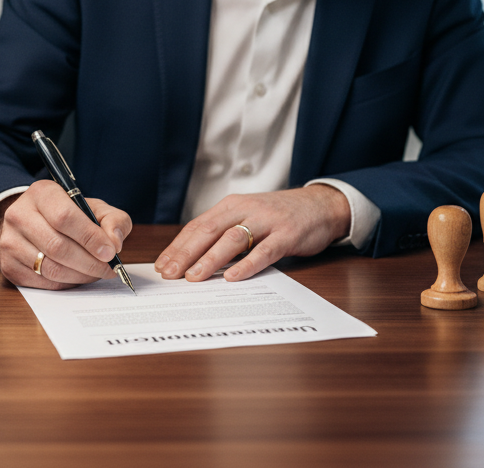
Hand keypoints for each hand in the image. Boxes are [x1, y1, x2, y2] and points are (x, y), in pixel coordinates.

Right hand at [0, 180, 131, 289]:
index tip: (110, 252)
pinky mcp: (7, 265)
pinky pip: (41, 282)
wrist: (32, 223)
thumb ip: (113, 220)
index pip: (65, 217)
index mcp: (42, 193)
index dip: (90, 238)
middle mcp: (19, 215)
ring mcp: (9, 241)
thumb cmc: (69, 215)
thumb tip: (114, 243)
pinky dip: (65, 283)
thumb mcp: (95, 208)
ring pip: (49, 268)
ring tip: (95, 273)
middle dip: (89, 262)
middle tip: (108, 268)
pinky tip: (76, 276)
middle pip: (57, 246)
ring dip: (79, 275)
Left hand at [154, 185, 349, 282]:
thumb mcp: (248, 217)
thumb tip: (193, 260)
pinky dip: (248, 264)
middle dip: (187, 253)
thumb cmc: (279, 216)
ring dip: (211, 259)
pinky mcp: (287, 234)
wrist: (320, 205)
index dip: (178, 246)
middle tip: (170, 274)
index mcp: (232, 206)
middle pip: (209, 231)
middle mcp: (246, 210)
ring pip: (233, 239)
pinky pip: (265, 251)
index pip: (198, 226)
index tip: (162, 265)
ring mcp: (267, 221)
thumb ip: (224, 233)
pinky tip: (233, 277)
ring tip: (194, 277)